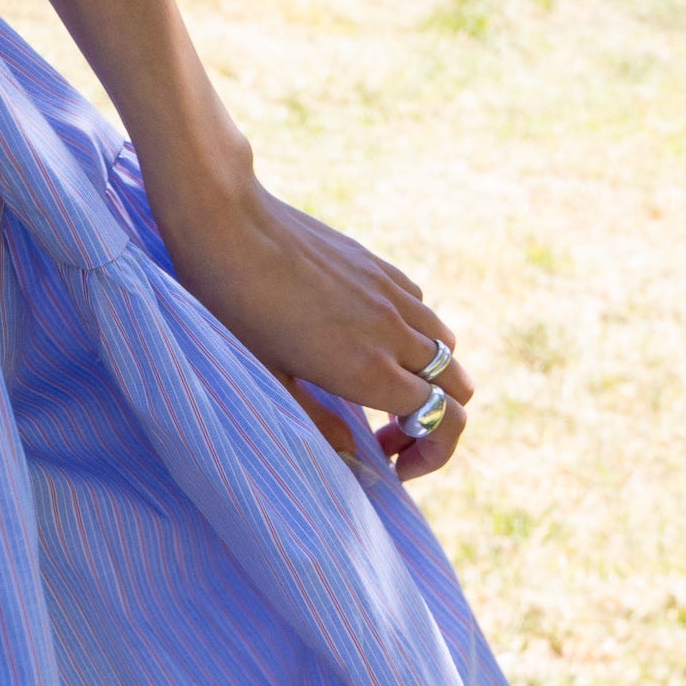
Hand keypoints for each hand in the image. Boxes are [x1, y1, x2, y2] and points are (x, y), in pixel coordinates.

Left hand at [146, 167, 472, 480]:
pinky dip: (413, 335)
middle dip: (434, 420)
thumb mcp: (267, 378)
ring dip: (429, 377)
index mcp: (370, 370)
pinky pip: (420, 308)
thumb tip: (354, 459)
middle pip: (459, 387)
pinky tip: (365, 339)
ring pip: (445, 346)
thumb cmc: (232, 307)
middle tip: (384, 434)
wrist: (226, 221)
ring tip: (381, 388)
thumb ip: (318, 422)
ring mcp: (392, 293)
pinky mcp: (379, 265)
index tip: (394, 465)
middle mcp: (394, 332)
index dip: (432, 452)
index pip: (445, 419)